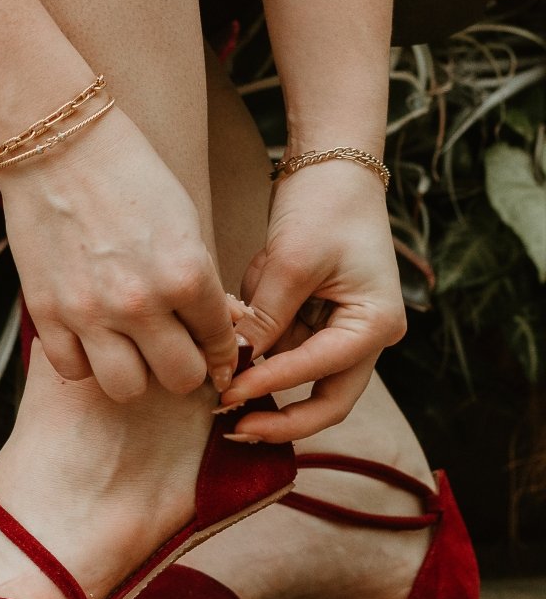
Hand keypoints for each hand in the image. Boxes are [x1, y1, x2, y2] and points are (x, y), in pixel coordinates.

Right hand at [0, 106, 237, 401]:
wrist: (58, 143)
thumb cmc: (130, 176)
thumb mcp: (185, 223)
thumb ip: (201, 283)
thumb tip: (218, 331)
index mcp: (186, 274)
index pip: (219, 343)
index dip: (221, 353)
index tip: (214, 355)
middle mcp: (141, 302)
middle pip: (180, 379)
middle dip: (185, 369)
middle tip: (175, 352)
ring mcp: (90, 312)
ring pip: (127, 388)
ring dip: (136, 374)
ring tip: (130, 349)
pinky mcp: (47, 313)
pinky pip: (73, 370)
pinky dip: (85, 361)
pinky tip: (89, 337)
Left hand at [219, 161, 406, 440]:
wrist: (332, 169)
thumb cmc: (325, 206)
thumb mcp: (292, 261)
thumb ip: (267, 318)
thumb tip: (235, 365)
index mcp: (375, 323)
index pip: (321, 370)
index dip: (272, 385)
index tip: (228, 393)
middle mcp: (366, 337)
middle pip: (328, 401)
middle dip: (282, 420)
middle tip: (236, 429)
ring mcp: (342, 332)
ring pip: (303, 381)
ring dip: (264, 382)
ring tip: (223, 385)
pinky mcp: (317, 322)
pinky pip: (286, 349)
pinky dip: (260, 350)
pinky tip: (233, 340)